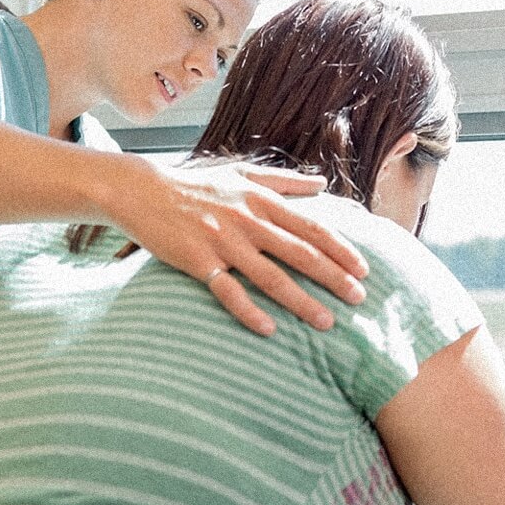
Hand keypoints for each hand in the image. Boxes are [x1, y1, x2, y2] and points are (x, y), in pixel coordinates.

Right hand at [115, 159, 368, 335]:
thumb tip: (322, 183)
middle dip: (333, 277)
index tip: (364, 268)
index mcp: (261, 201)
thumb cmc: (195, 184)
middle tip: (359, 299)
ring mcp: (222, 242)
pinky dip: (249, 311)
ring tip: (327, 323)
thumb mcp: (242, 175)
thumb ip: (284, 181)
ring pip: (270, 276)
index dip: (340, 248)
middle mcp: (247, 221)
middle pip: (299, 253)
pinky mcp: (197, 261)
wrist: (141, 190)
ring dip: (301, 301)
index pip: (311, 226)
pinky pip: (227, 291)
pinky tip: (269, 330)